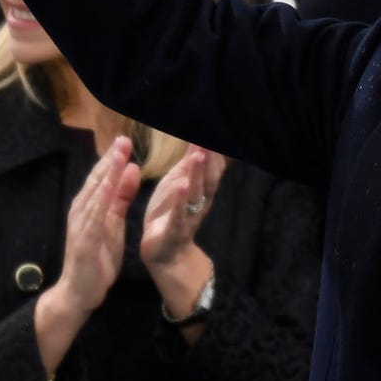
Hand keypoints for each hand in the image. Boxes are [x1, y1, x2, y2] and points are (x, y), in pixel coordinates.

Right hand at [49, 137, 139, 318]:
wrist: (78, 291)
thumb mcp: (113, 223)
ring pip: (95, 195)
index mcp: (89, 207)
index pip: (102, 178)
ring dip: (107, 175)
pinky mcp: (83, 242)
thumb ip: (121, 198)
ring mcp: (80, 226)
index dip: (113, 159)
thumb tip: (131, 169)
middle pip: (97, 182)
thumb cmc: (96, 258)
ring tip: (119, 156)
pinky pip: (94, 219)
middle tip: (123, 139)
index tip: (125, 140)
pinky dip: (102, 202)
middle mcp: (81, 212)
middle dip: (110, 160)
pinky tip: (110, 189)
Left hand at [142, 147, 221, 324]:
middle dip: (209, 157)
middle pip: (208, 177)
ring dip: (198, 173)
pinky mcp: (174, 230)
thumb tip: (199, 139)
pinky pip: (179, 214)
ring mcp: (188, 216)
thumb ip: (189, 165)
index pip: (211, 166)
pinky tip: (182, 186)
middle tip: (208, 135)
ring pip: (196, 192)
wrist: (166, 254)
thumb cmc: (169, 214)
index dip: (214, 148)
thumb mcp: (178, 186)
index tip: (214, 126)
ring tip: (199, 153)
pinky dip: (180, 200)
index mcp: (199, 189)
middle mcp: (199, 201)